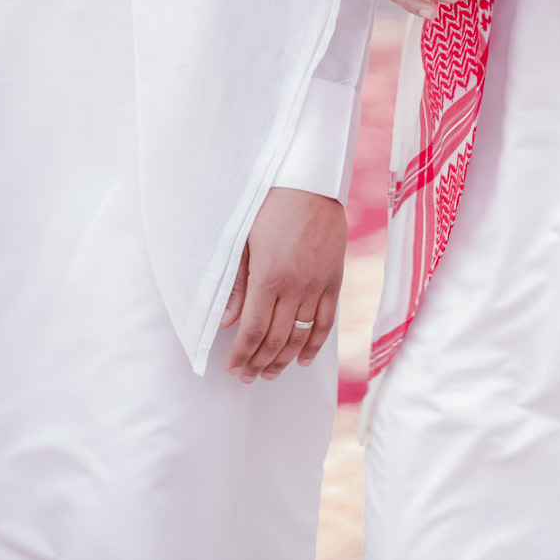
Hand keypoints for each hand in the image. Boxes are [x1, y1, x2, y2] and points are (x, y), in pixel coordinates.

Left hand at [222, 186, 346, 381]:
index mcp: (268, 277)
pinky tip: (303, 359)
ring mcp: (317, 285)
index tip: (233, 368)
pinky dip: (315, 344)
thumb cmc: (270, 206)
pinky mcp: (333, 280)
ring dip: (283, 360)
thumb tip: (226, 323)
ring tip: (270, 374)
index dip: (242, 356)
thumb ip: (235, 284)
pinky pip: (326, 321)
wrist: (311, 183)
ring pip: (300, 336)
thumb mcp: (243, 240)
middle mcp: (295, 286)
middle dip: (259, 363)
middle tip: (247, 377)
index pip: (252, 331)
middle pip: (276, 340)